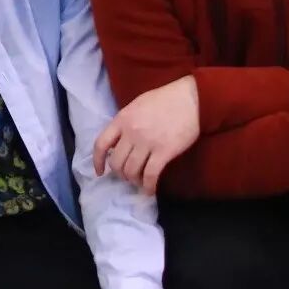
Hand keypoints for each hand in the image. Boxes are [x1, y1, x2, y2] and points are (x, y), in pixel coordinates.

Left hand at [92, 76, 199, 192]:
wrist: (190, 99)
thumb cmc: (165, 99)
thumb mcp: (138, 105)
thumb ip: (126, 122)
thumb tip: (119, 142)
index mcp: (122, 119)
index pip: (101, 144)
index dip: (98, 161)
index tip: (100, 172)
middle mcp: (131, 132)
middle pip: (116, 162)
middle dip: (121, 173)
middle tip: (128, 175)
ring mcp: (147, 143)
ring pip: (131, 171)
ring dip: (134, 180)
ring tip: (140, 181)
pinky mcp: (164, 152)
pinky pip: (150, 175)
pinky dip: (148, 186)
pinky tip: (150, 190)